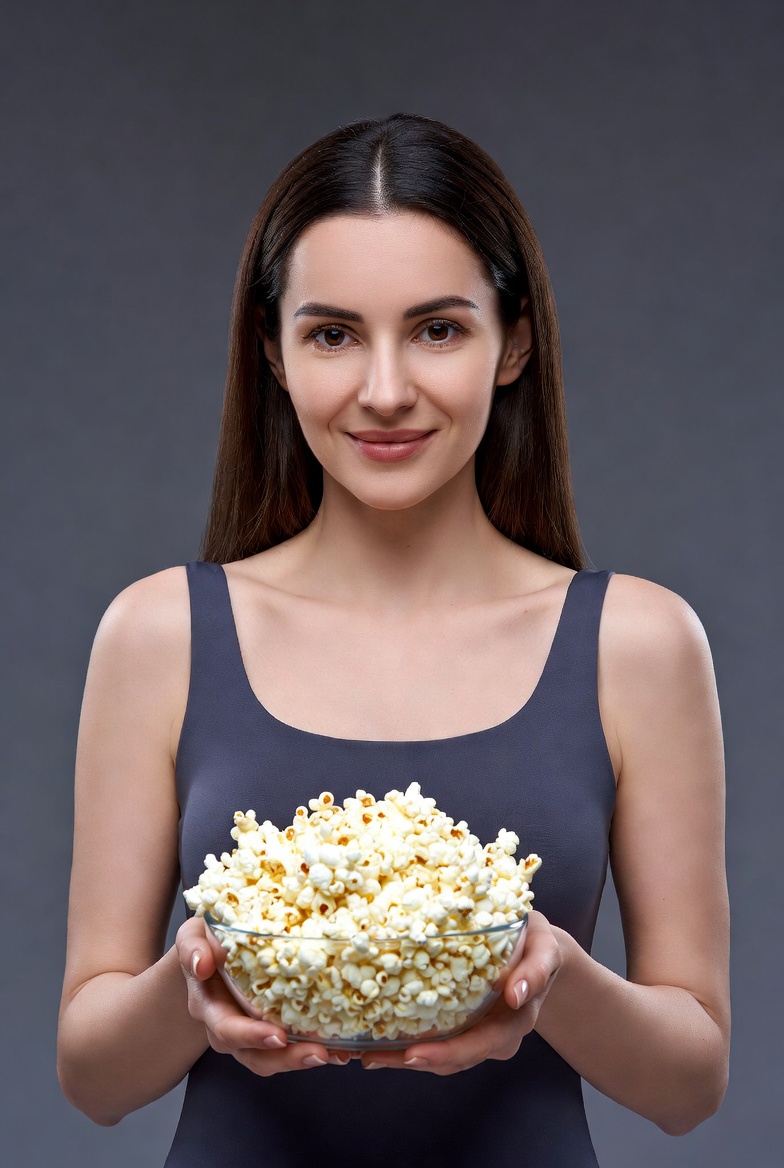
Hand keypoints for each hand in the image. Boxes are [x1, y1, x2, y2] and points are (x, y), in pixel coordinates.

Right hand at [175, 917, 342, 1073]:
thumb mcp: (192, 937)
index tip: (278, 1036)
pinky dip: (311, 1049)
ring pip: (273, 1059)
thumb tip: (202, 964)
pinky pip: (289, 1047)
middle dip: (287, 1058)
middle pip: (255, 1056)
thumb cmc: (203, 945)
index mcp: (209, 1007)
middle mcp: (228, 1027)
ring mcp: (250, 1032)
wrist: (205, 957)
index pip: (228, 1030)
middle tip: (318, 1052)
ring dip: (302, 1059)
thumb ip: (192, 947)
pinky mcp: (270, 1028)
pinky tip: (338, 1048)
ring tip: (333, 1053)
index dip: (252, 1036)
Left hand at [358, 910, 563, 1073]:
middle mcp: (494, 1036)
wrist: (540, 951)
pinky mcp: (462, 1024)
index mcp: (514, 1022)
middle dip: (410, 1061)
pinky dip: (406, 1043)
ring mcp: (476, 1033)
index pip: (478, 1045)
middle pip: (452, 1059)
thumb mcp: (546, 948)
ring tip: (365, 1053)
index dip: (445, 1053)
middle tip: (372, 1057)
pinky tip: (376, 1038)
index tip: (413, 1054)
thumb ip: (537, 969)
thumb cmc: (540, 946)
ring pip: (440, 1055)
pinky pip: (435, 1039)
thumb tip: (517, 993)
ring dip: (402, 1058)